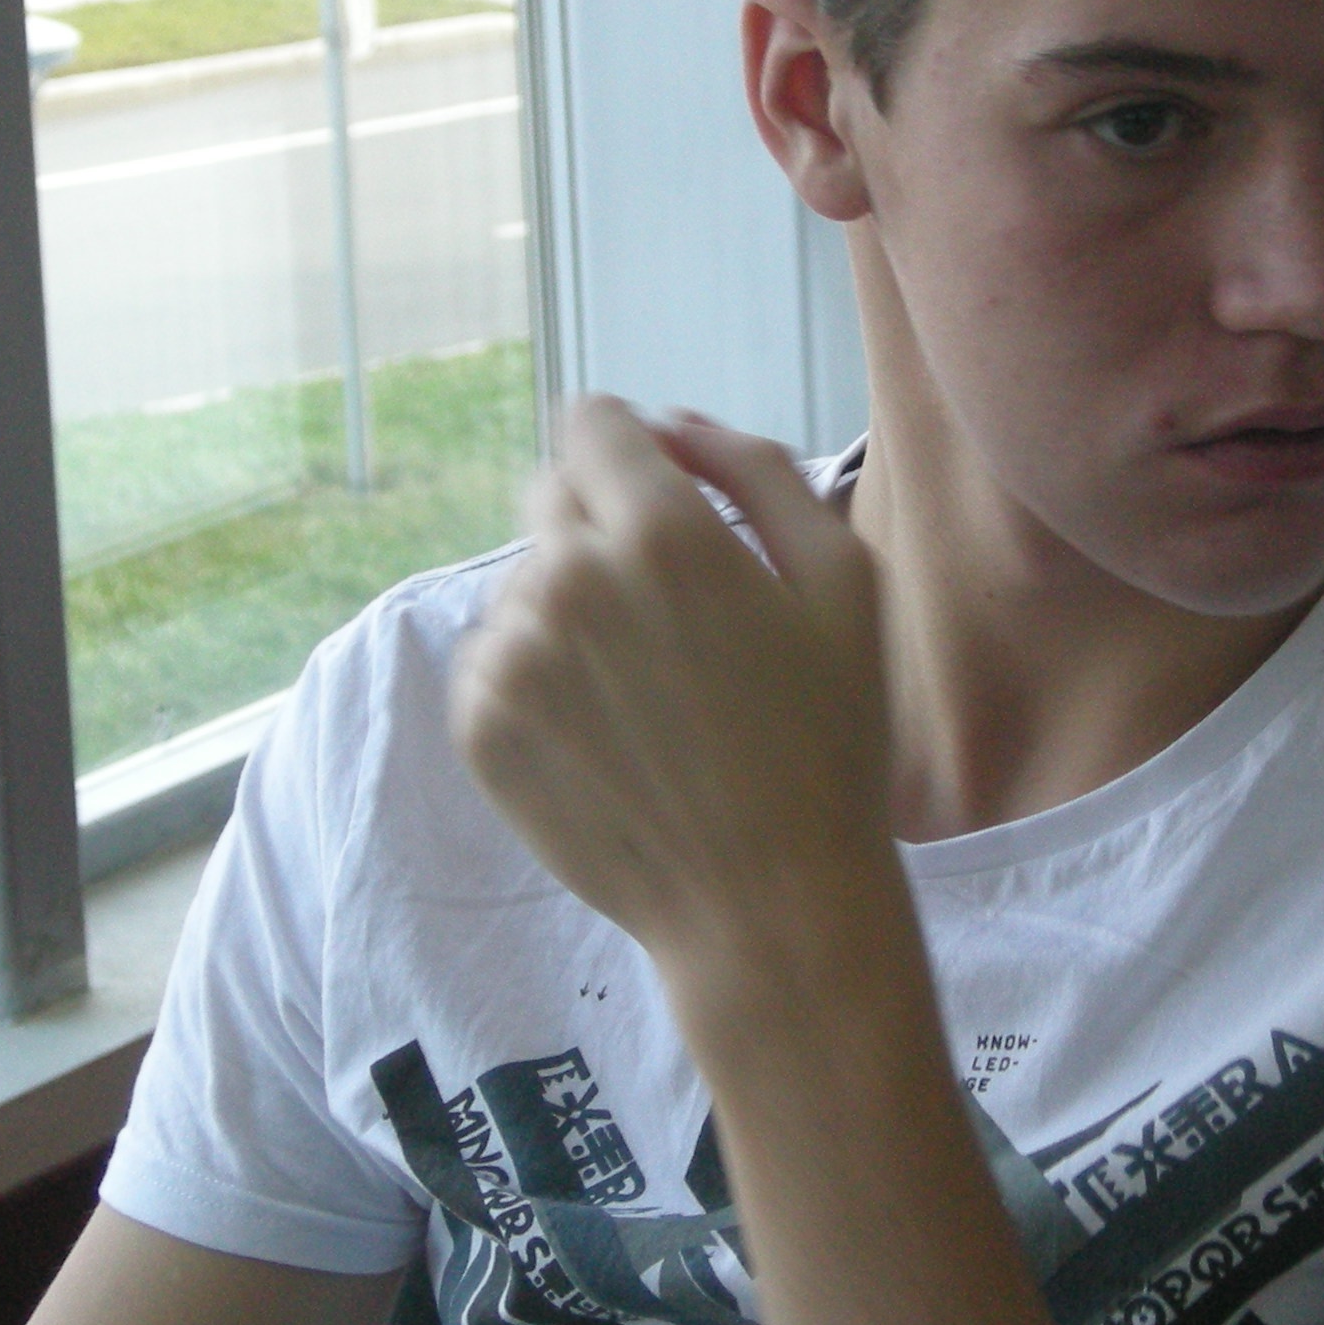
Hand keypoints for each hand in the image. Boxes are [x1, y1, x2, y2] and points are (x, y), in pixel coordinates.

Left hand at [453, 399, 910, 1035]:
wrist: (766, 902)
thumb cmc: (826, 743)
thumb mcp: (845, 582)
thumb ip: (759, 470)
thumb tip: (676, 426)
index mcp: (662, 533)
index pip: (593, 421)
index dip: (631, 447)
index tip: (661, 492)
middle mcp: (568, 580)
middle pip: (552, 494)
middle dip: (604, 525)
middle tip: (674, 613)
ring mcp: (512, 657)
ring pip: (524, 581)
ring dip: (572, 608)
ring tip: (648, 691)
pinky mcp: (479, 726)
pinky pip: (493, 657)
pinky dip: (539, 678)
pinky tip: (609, 732)